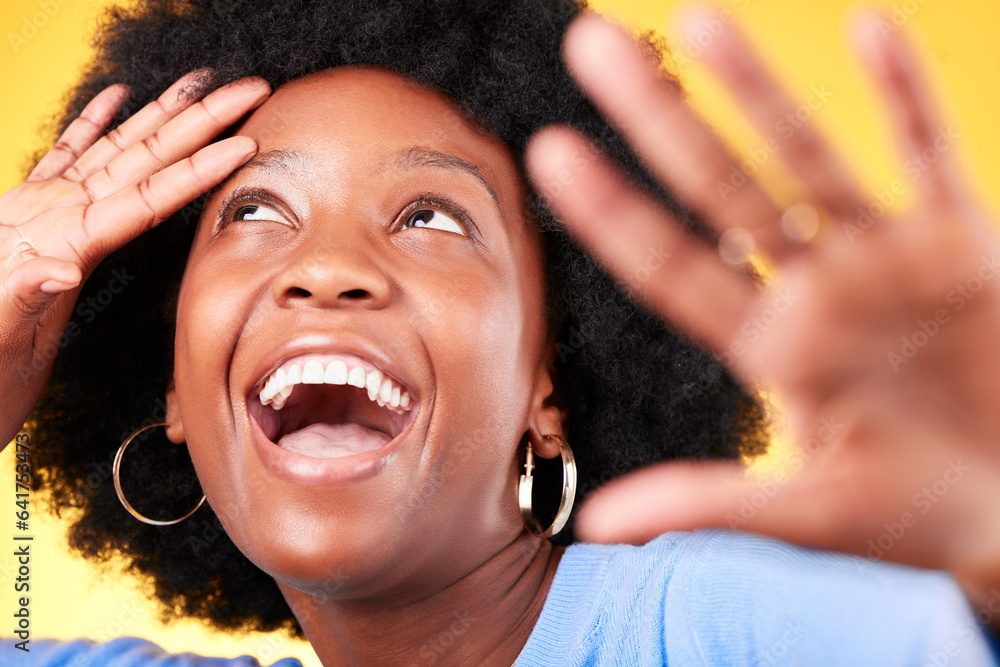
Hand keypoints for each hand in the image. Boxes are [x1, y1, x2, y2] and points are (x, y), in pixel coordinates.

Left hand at [0, 71, 269, 443]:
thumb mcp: (3, 337)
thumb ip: (24, 296)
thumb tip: (59, 269)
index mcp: (64, 242)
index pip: (147, 197)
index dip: (199, 171)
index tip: (242, 147)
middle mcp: (56, 213)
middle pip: (143, 156)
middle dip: (199, 121)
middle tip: (245, 91)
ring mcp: (45, 207)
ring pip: (116, 147)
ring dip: (162, 113)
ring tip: (197, 84)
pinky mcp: (35, 211)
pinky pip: (68, 152)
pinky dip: (93, 122)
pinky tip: (113, 97)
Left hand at [526, 8, 999, 603]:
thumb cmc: (913, 518)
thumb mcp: (809, 512)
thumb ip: (709, 502)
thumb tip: (595, 525)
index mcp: (767, 349)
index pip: (669, 267)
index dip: (612, 213)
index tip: (550, 150)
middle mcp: (811, 289)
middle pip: (719, 188)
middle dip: (660, 119)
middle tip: (591, 43)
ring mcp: (882, 258)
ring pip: (807, 157)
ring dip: (756, 90)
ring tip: (697, 21)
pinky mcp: (962, 244)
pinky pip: (931, 154)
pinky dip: (906, 96)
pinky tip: (871, 28)